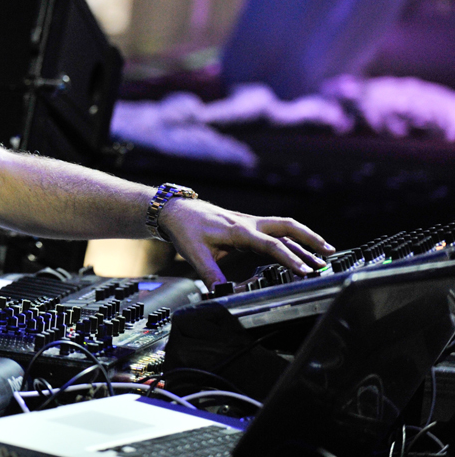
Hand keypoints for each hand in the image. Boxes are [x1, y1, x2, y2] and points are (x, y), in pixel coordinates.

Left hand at [159, 198, 333, 288]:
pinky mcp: (248, 225)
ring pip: (284, 227)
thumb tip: (222, 295)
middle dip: (310, 239)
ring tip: (326, 251)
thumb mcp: (196, 255)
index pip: (271, 245)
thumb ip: (211, 276)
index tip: (306, 271)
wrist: (176, 210)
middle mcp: (248, 223)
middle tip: (330, 254)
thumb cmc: (185, 229)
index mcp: (238, 230)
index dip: (290, 258)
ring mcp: (250, 222)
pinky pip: (275, 230)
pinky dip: (291, 238)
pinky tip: (300, 248)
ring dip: (305, 237)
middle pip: (287, 227)